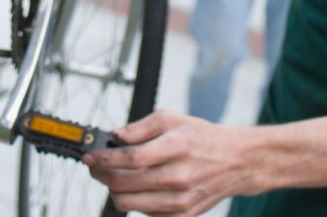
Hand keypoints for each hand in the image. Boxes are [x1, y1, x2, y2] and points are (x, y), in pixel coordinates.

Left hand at [85, 110, 260, 215]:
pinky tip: (140, 186)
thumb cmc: (202, 138)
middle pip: (124, 184)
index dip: (104, 158)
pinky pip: (144, 213)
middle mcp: (179, 176)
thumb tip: (113, 137)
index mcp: (177, 147)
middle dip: (102, 174)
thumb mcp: (172, 119)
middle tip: (96, 165)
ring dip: (114, 190)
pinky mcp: (181, 216)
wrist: (236, 162)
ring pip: (129, 203)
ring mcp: (180, 200)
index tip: (90, 156)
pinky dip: (135, 200)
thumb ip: (139, 127)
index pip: (131, 158)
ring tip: (115, 176)